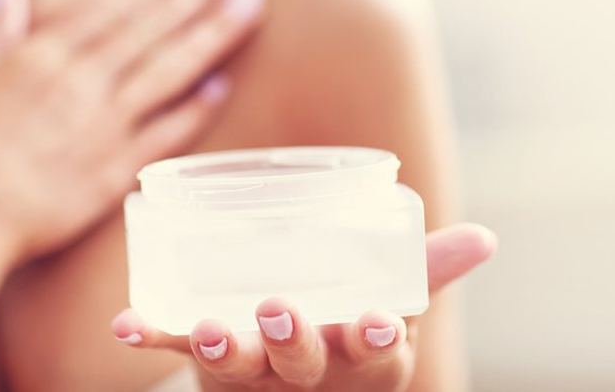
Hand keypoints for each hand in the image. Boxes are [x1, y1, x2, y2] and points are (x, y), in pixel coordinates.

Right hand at [0, 0, 265, 273]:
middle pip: (153, 29)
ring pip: (169, 70)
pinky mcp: (114, 172)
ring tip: (252, 7)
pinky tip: (225, 85)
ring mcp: (102, 127)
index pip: (114, 7)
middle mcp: (80, 84)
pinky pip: (164, 134)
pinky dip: (195, 110)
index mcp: (42, 58)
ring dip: (214, 35)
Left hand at [111, 223, 496, 391]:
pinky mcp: (213, 362)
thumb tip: (488, 237)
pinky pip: (179, 350)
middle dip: (295, 343)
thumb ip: (429, 268)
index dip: (378, 339)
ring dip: (225, 347)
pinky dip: (154, 334)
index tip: (378, 321)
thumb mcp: (394, 301)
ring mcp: (256, 371)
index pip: (377, 354)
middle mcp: (308, 370)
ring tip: (211, 328)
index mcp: (360, 353)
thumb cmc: (351, 328)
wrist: (293, 376)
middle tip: (283, 311)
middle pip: (304, 364)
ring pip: (240, 367)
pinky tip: (126, 322)